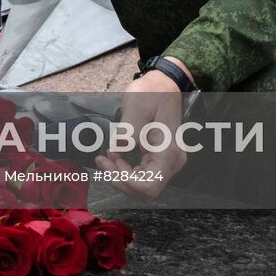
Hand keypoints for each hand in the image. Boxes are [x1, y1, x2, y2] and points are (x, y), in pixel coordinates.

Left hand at [95, 57, 192, 198]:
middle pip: (145, 190)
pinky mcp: (160, 159)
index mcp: (168, 153)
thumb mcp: (136, 107)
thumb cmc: (152, 93)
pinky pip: (142, 175)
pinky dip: (126, 172)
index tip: (110, 163)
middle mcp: (172, 162)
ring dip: (121, 177)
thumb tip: (117, 150)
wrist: (163, 84)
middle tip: (102, 160)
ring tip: (106, 158)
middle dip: (119, 180)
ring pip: (143, 185)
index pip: (148, 187)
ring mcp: (167, 162)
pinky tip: (114, 158)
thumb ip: (127, 131)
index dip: (126, 182)